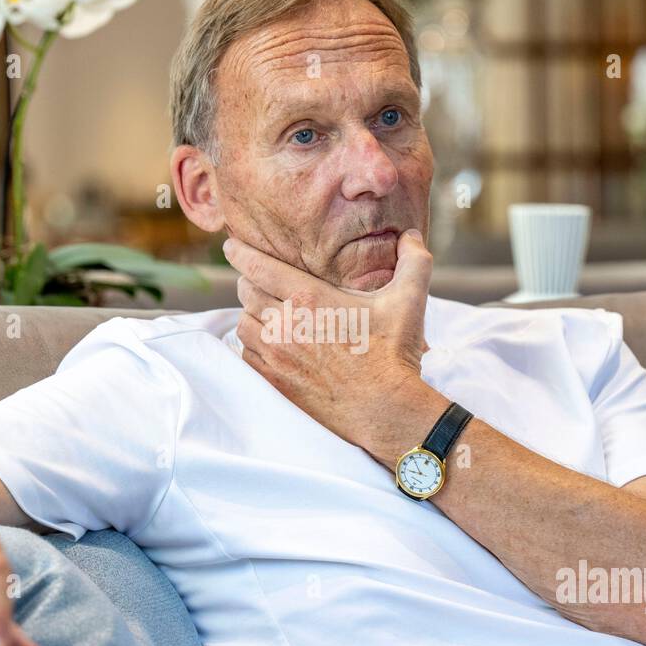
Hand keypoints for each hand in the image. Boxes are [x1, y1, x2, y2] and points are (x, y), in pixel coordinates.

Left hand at [222, 228, 431, 445]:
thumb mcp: (409, 301)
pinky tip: (266, 344)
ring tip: (263, 313)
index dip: (241, 253)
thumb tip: (411, 235)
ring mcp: (276, 355)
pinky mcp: (273, 381)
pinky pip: (246, 355)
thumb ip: (413, 261)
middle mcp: (286, 324)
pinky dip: (251, 346)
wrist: (385, 410)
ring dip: (250, 315)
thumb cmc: (394, 354)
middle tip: (256, 281)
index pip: (259, 267)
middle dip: (249, 282)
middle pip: (246, 292)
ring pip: (243, 323)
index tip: (232, 247)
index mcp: (311, 298)